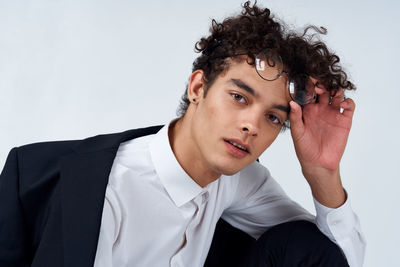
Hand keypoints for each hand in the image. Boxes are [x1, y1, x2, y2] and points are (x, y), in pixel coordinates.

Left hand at [288, 82, 354, 207]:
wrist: (317, 163)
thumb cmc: (304, 148)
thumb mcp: (297, 133)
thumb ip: (295, 117)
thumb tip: (292, 102)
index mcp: (307, 110)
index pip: (308, 93)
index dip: (308, 86)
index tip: (306, 81)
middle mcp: (320, 109)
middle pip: (323, 90)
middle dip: (322, 84)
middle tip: (319, 84)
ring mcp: (332, 113)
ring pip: (337, 95)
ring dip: (336, 89)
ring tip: (332, 90)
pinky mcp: (344, 120)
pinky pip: (349, 107)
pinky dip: (348, 101)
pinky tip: (343, 102)